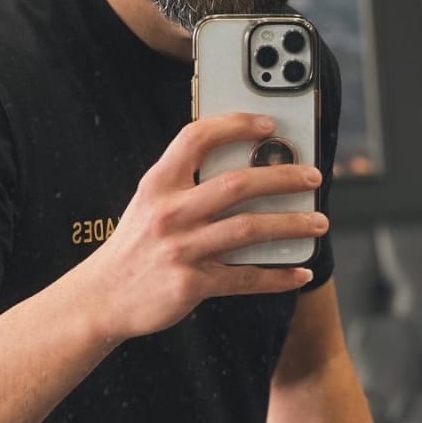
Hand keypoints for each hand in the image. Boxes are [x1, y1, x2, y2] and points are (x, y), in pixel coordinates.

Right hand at [82, 111, 325, 341]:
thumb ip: (187, 186)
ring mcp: (181, 249)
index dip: (235, 125)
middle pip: (237, 184)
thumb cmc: (136, 246)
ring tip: (319, 223)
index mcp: (158, 185)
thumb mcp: (150, 204)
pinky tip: (299, 273)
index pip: (196, 138)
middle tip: (313, 178)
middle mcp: (169, 213)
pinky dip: (278, 277)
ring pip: (249, 229)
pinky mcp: (191, 284)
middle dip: (283, 178)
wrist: (102, 297)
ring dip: (292, 225)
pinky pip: (245, 278)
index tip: (268, 125)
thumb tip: (249, 172)